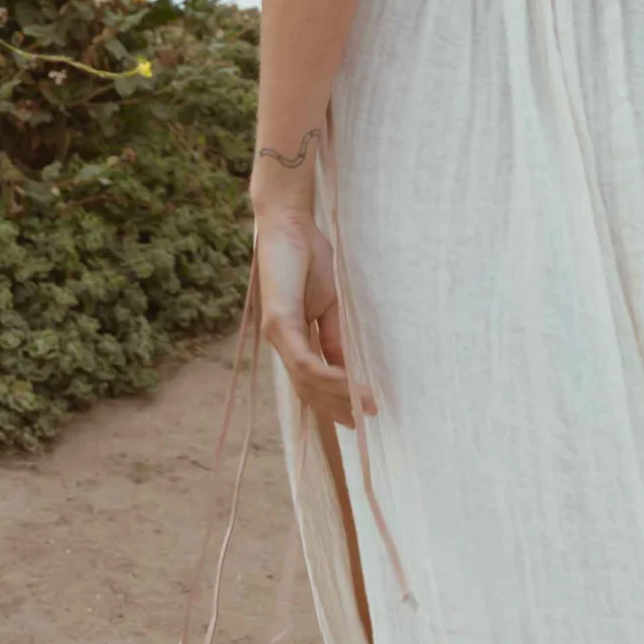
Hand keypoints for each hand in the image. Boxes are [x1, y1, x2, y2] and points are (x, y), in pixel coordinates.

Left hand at [254, 206, 375, 429]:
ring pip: (306, 380)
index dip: (332, 400)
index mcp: (291, 336)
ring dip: (338, 395)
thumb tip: (348, 369)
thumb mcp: (328, 304)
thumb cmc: (308, 256)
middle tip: (364, 420)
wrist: (289, 223)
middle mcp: (280, 340)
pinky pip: (304, 361)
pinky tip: (349, 384)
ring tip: (366, 404)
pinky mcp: (280, 322)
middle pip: (307, 388)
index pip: (309, 380)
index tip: (357, 416)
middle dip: (336, 407)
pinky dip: (328, 376)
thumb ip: (333, 336)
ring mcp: (277, 333)